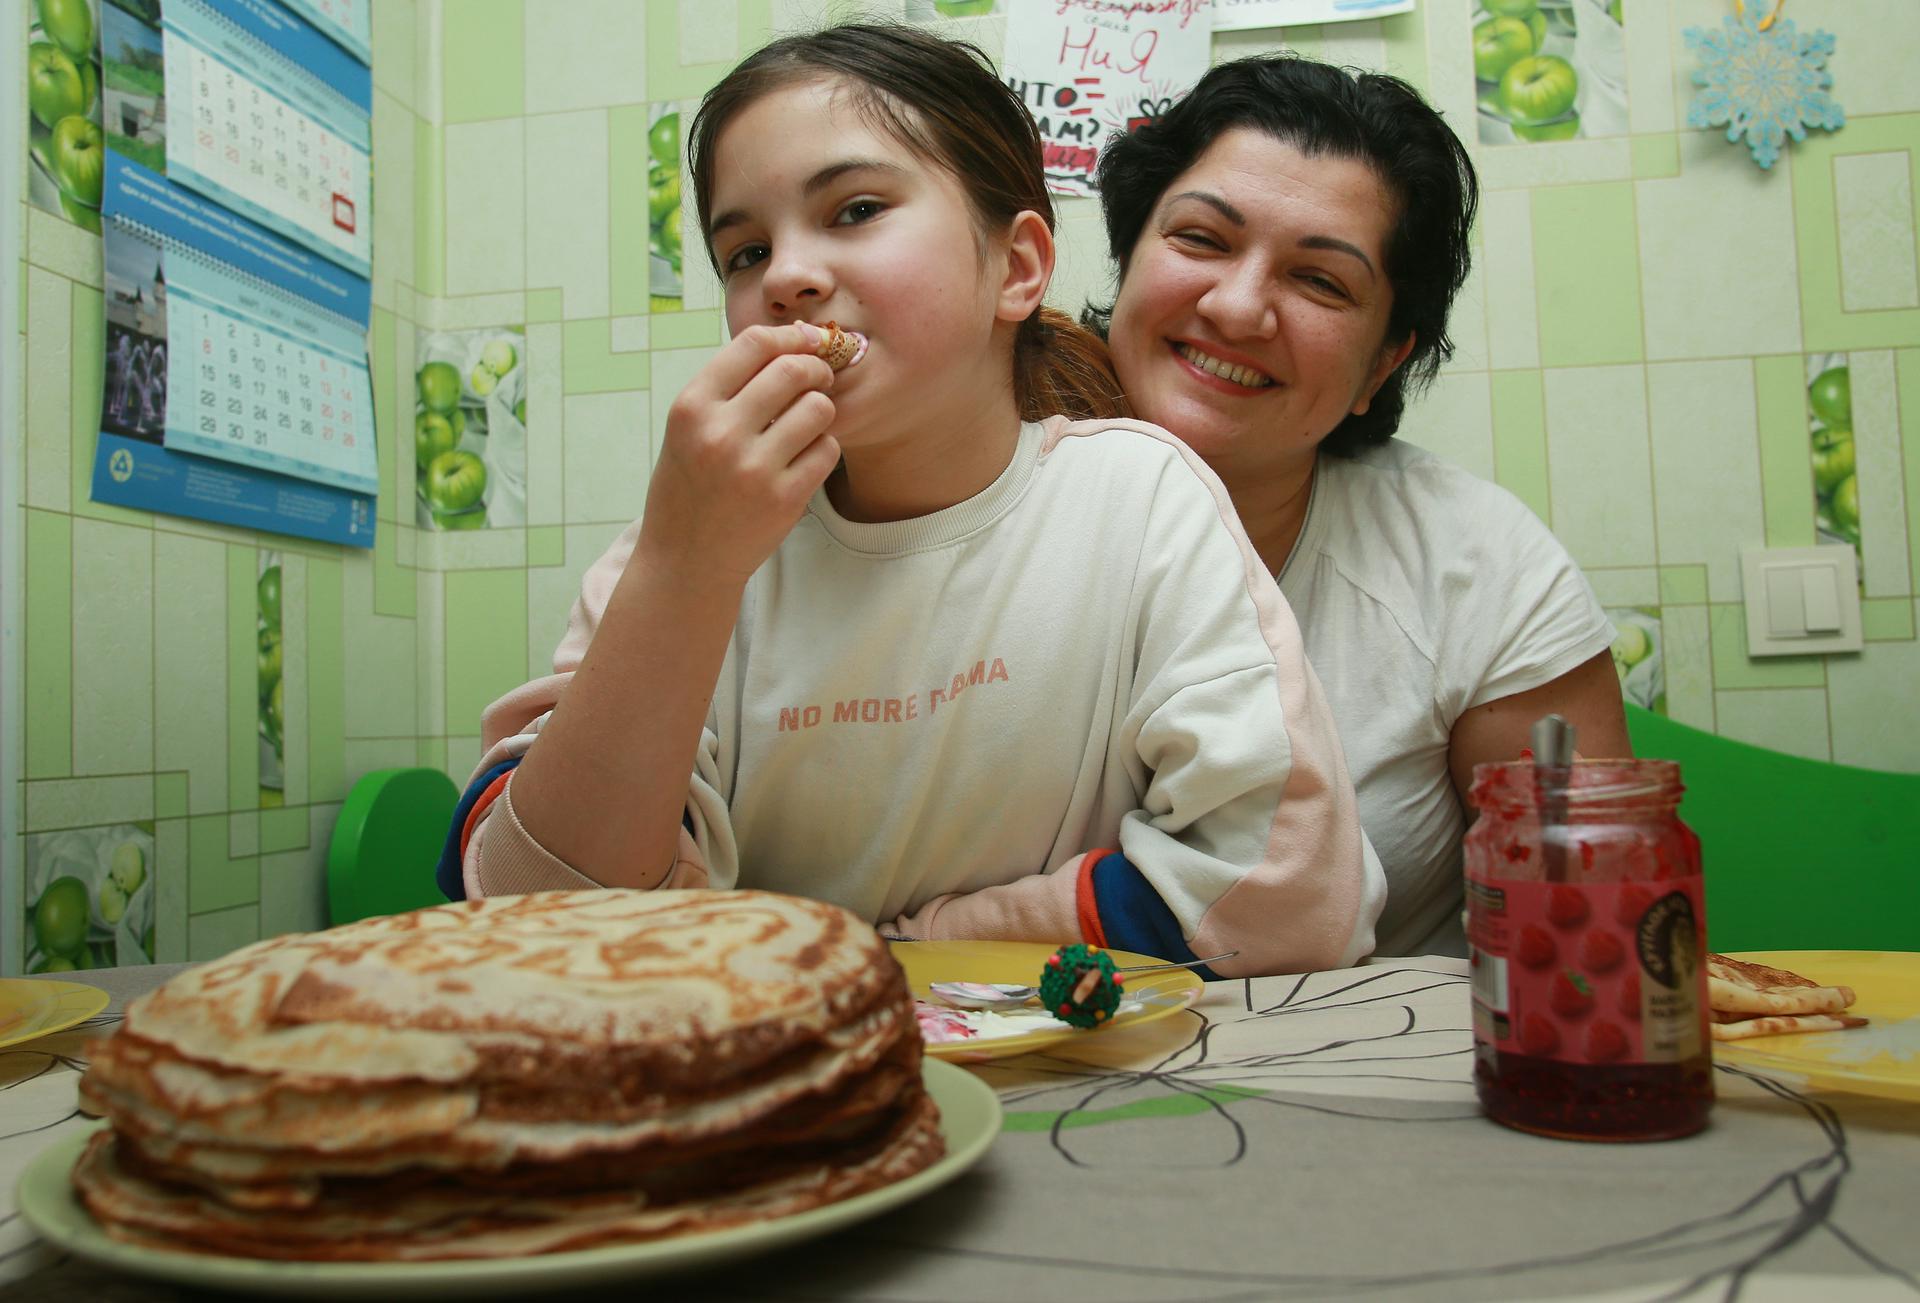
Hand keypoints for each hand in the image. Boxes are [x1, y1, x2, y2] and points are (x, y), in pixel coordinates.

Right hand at [640, 323, 840, 582]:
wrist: (685, 561)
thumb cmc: (689, 486)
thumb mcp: (687, 429)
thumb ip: (728, 388)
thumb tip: (791, 342)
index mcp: (692, 407)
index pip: (753, 344)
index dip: (789, 337)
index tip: (807, 342)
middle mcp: (720, 434)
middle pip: (792, 370)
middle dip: (815, 369)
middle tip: (819, 379)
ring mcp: (753, 469)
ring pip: (818, 408)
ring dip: (820, 411)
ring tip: (807, 425)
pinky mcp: (784, 499)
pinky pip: (827, 450)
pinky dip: (823, 449)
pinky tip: (805, 459)